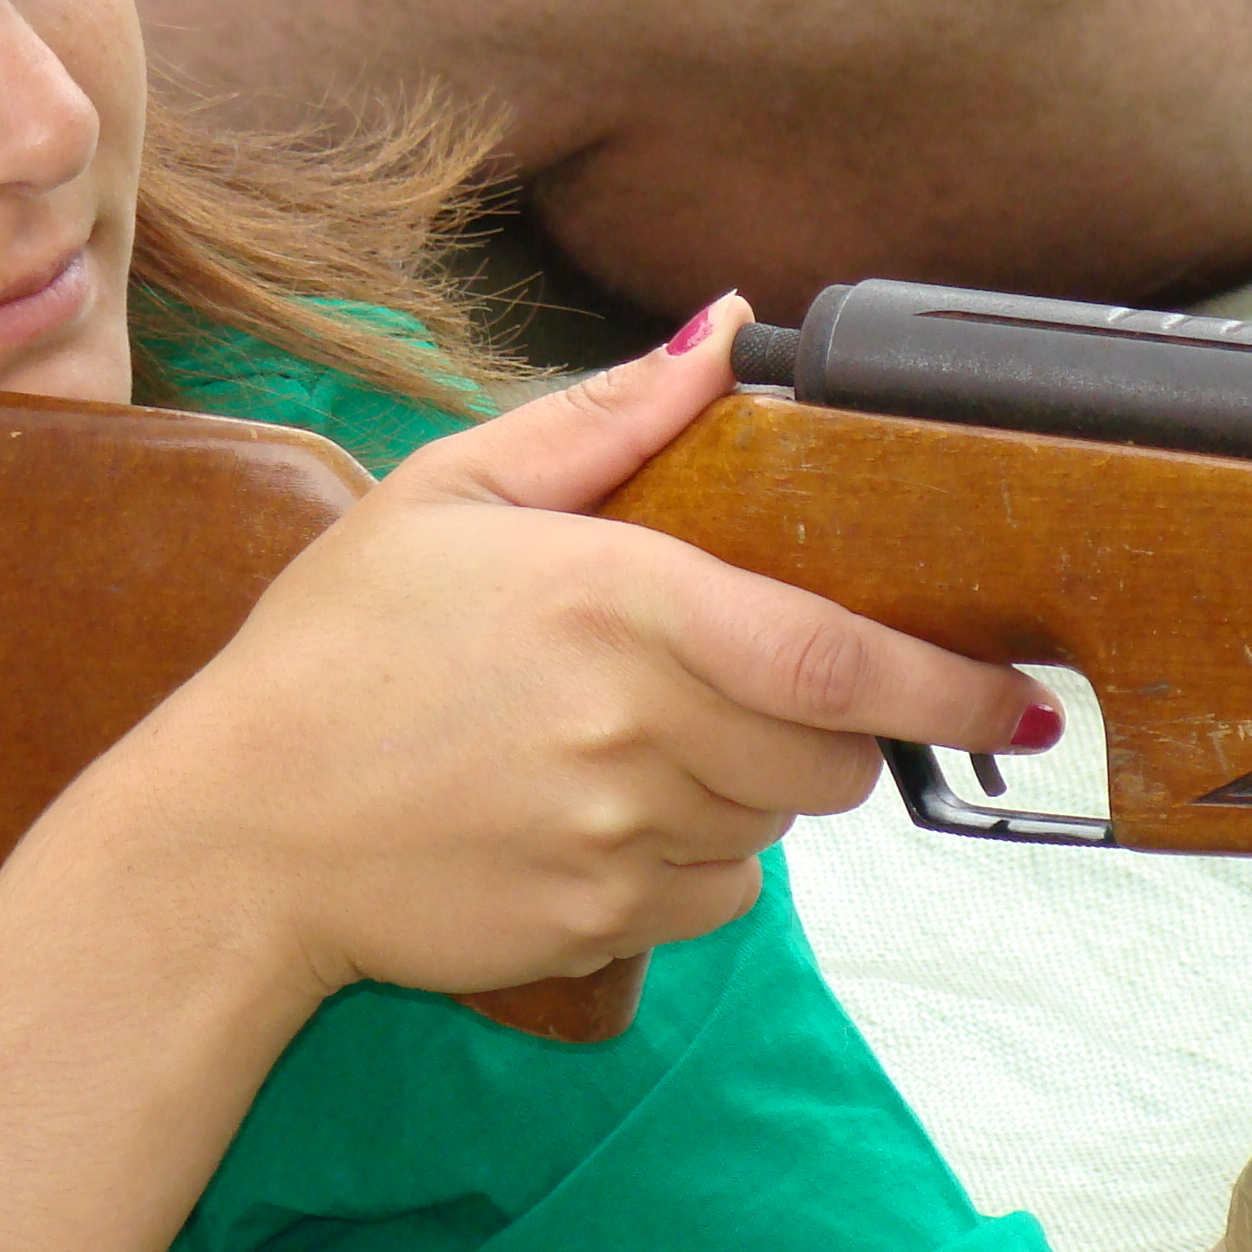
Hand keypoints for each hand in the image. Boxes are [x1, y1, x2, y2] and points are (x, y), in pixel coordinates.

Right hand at [75, 299, 1055, 1007]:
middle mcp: (633, 726)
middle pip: (831, 753)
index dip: (948, 685)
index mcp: (613, 601)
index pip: (836, 655)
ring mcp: (620, 835)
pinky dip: (693, 855)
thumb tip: (723, 330)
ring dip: (747, 782)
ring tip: (624, 738)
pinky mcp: (601, 921)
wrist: (234, 831)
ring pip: (778, 824)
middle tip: (731, 683)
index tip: (1017, 696)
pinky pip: (718, 893)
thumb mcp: (447, 494)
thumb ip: (602, 419)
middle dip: (825, 723)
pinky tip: (591, 811)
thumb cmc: (333, 649)